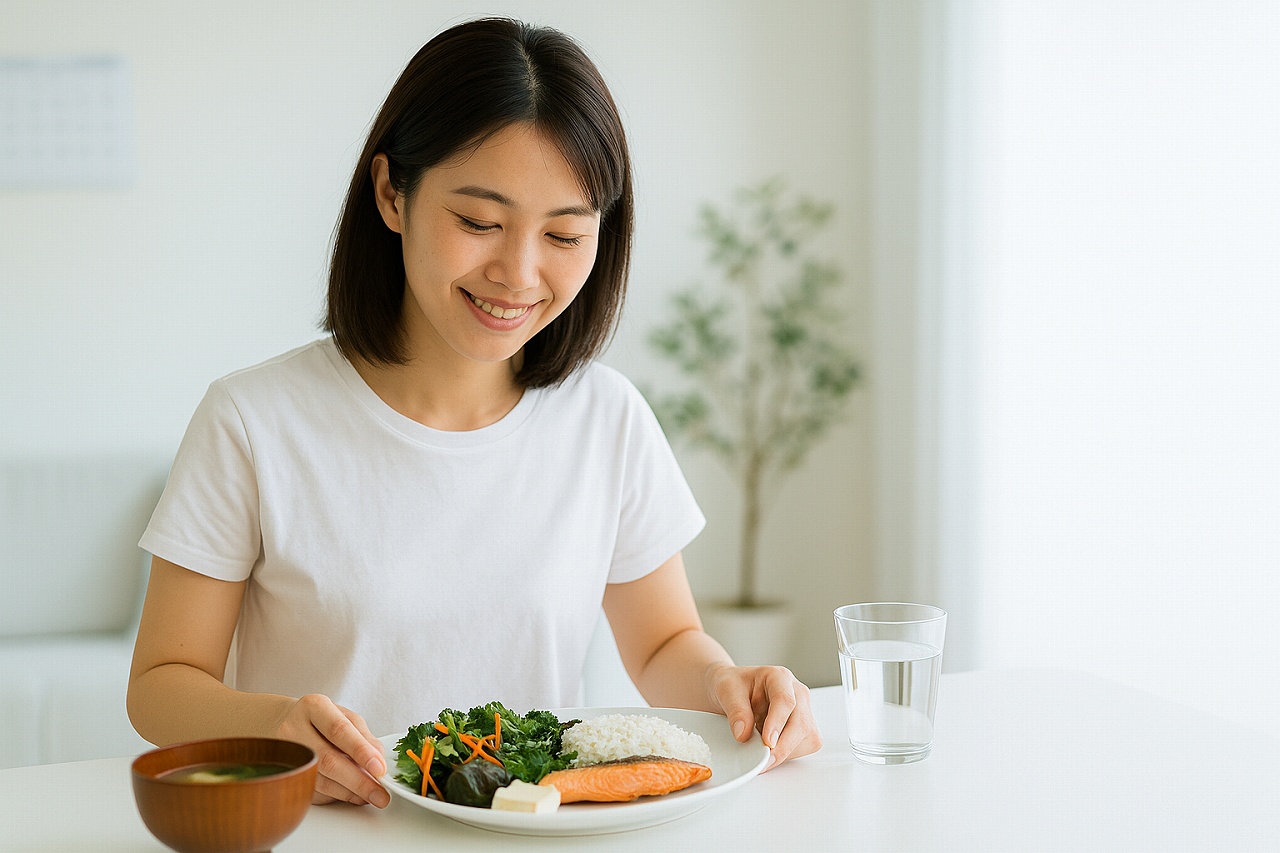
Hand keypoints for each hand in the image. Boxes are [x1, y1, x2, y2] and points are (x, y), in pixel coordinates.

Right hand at [274, 694, 390, 806]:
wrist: (283, 723)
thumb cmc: (320, 720)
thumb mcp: (344, 716)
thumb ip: (364, 737)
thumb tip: (379, 762)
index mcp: (313, 707)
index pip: (339, 730)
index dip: (361, 751)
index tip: (379, 768)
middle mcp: (293, 729)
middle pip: (328, 760)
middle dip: (359, 781)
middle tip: (380, 794)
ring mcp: (286, 755)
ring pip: (320, 782)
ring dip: (350, 793)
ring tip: (371, 797)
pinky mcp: (286, 776)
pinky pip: (314, 792)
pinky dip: (337, 796)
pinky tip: (352, 795)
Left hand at [707, 664, 821, 770]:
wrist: (734, 692)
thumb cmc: (734, 686)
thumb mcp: (726, 690)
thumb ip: (736, 710)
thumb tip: (744, 734)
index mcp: (779, 677)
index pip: (786, 700)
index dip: (777, 723)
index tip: (767, 742)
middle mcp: (797, 693)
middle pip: (801, 723)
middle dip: (783, 747)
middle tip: (763, 761)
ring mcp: (803, 711)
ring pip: (807, 738)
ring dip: (785, 751)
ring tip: (760, 748)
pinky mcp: (804, 728)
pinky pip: (804, 747)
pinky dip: (786, 754)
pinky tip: (768, 748)